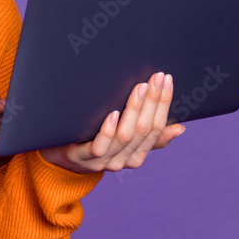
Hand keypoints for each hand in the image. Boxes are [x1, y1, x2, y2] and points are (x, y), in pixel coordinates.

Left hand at [39, 72, 185, 173]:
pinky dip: (108, 129)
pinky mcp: (82, 158)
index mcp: (136, 156)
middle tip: (157, 77)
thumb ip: (149, 136)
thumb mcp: (122, 139)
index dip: (163, 104)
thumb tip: (180, 128)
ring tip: (140, 88)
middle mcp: (122, 160)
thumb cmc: (93, 142)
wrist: (58, 156)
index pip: (156, 129)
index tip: (167, 80)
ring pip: (124, 136)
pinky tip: (113, 113)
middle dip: (153, 102)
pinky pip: (99, 146)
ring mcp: (102, 161)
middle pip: (144, 130)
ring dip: (134, 110)